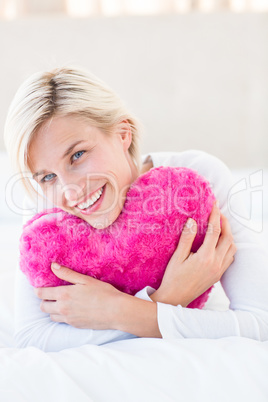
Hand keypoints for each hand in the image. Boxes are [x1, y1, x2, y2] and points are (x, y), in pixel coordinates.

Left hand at [34, 264, 160, 336]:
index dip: (38, 290)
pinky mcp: (74, 325)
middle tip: (51, 294)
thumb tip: (53, 266)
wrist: (116, 311)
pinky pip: (61, 321)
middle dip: (44, 300)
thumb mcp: (85, 280)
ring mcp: (68, 318)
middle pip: (42, 306)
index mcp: (64, 294)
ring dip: (52, 309)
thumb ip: (67, 274)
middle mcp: (63, 308)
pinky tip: (71, 309)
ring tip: (61, 302)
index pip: (41, 293)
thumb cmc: (103, 292)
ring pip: (51, 315)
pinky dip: (62, 315)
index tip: (41, 286)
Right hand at [151, 202, 236, 305]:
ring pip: (232, 248)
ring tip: (220, 226)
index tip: (214, 204)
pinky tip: (220, 242)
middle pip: (228, 238)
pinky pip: (230, 257)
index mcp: (205, 257)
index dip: (215, 215)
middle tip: (218, 213)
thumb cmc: (173, 278)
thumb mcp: (177, 256)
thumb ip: (186, 238)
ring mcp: (219, 270)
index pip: (214, 231)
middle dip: (225, 223)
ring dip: (228, 235)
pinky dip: (228, 246)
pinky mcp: (218, 275)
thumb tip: (192, 221)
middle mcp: (215, 263)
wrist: (175, 298)